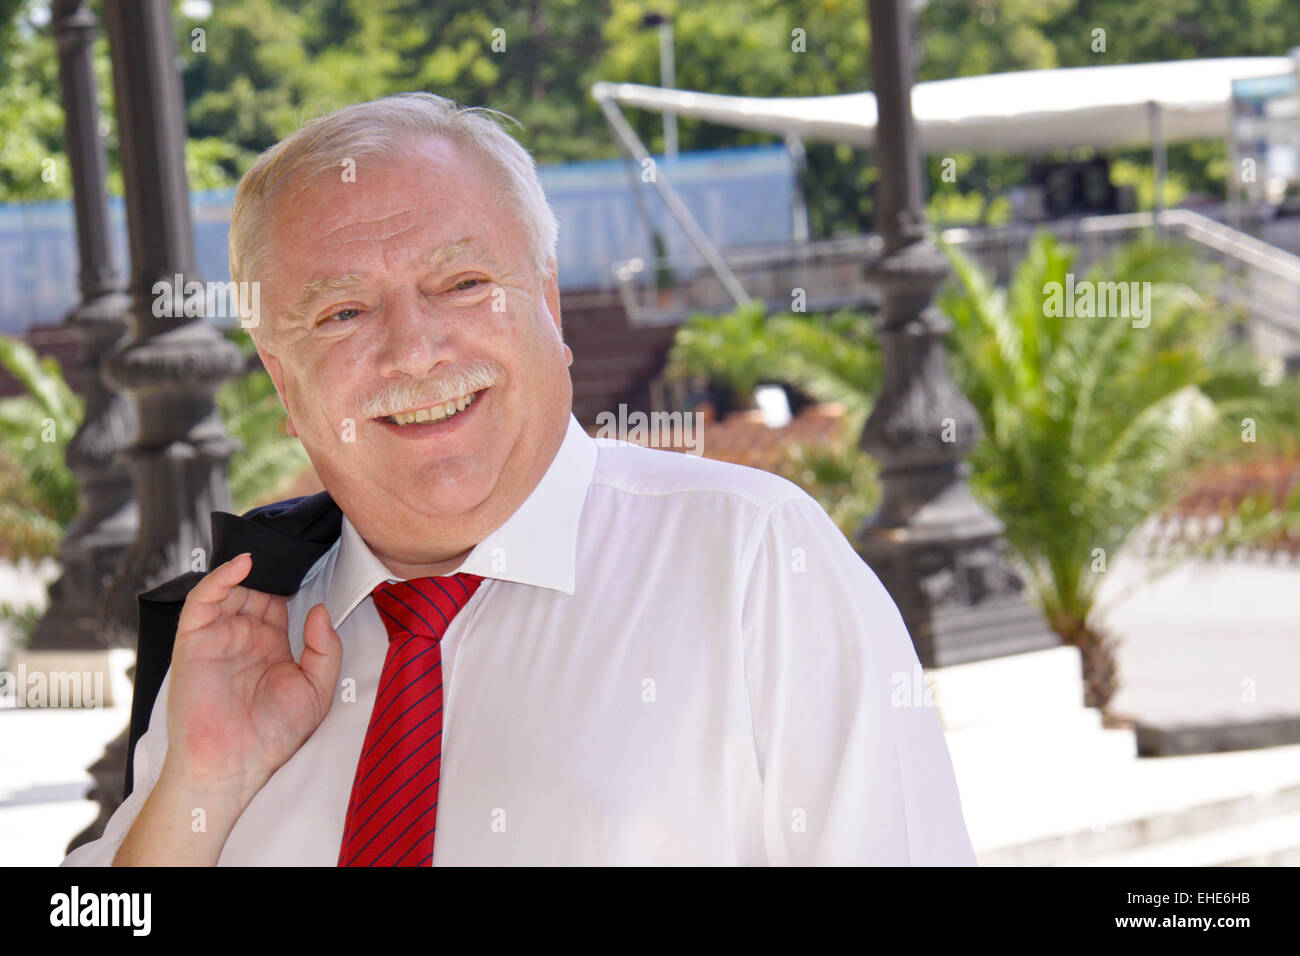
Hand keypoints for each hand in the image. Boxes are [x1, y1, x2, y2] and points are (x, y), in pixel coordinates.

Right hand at [163, 552, 341, 803]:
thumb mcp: (317, 689)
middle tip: (292, 544)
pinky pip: (204, 599)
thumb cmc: (272, 735)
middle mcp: (243, 636)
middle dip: (273, 567)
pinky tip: (245, 564)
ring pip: (230, 587)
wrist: (233, 764)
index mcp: (271, 644)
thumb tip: (319, 609)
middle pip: (256, 587)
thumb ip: (325, 649)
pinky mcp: (193, 639)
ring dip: (250, 567)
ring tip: (272, 550)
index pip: (280, 599)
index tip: (314, 557)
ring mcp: (218, 635)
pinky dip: (221, 577)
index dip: (295, 579)